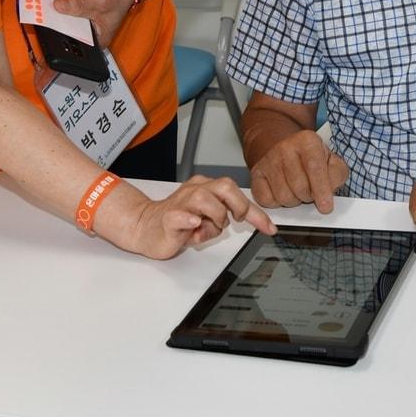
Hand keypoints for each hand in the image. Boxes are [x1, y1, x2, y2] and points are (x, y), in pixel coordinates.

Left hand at [52, 0, 137, 42]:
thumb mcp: (99, 3)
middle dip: (56, 21)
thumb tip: (58, 5)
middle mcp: (86, 31)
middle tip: (45, 13)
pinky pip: (62, 4)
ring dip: (54, 9)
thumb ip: (78, 5)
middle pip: (66, 29)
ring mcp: (79, 18)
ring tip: (44, 3)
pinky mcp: (74, 5)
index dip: (62, 35)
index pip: (75, 42)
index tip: (50, 26)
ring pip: (62, 16)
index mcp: (95, 39)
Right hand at [122, 176, 275, 259]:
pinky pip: (181, 215)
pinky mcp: (169, 217)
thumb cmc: (179, 223)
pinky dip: (190, 219)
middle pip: (225, 186)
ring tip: (205, 230)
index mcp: (206, 189)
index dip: (257, 213)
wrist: (145, 228)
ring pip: (206, 200)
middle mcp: (195, 191)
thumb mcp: (208, 221)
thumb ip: (225, 218)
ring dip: (214, 219)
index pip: (237, 195)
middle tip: (234, 221)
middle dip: (238, 206)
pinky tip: (194, 224)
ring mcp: (181, 202)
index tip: (270, 228)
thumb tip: (244, 222)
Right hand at [249, 129, 348, 212]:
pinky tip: (282, 193)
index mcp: (307, 141)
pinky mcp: (256, 174)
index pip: (314, 168)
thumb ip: (337, 174)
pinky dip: (276, 203)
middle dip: (309, 197)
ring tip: (297, 191)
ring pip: (283, 196)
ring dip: (294, 201)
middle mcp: (286, 148)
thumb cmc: (310, 157)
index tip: (326, 206)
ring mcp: (268, 161)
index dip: (321, 190)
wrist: (282, 146)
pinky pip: (266, 200)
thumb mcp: (331, 160)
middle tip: (311, 192)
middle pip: (299, 187)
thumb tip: (330, 192)